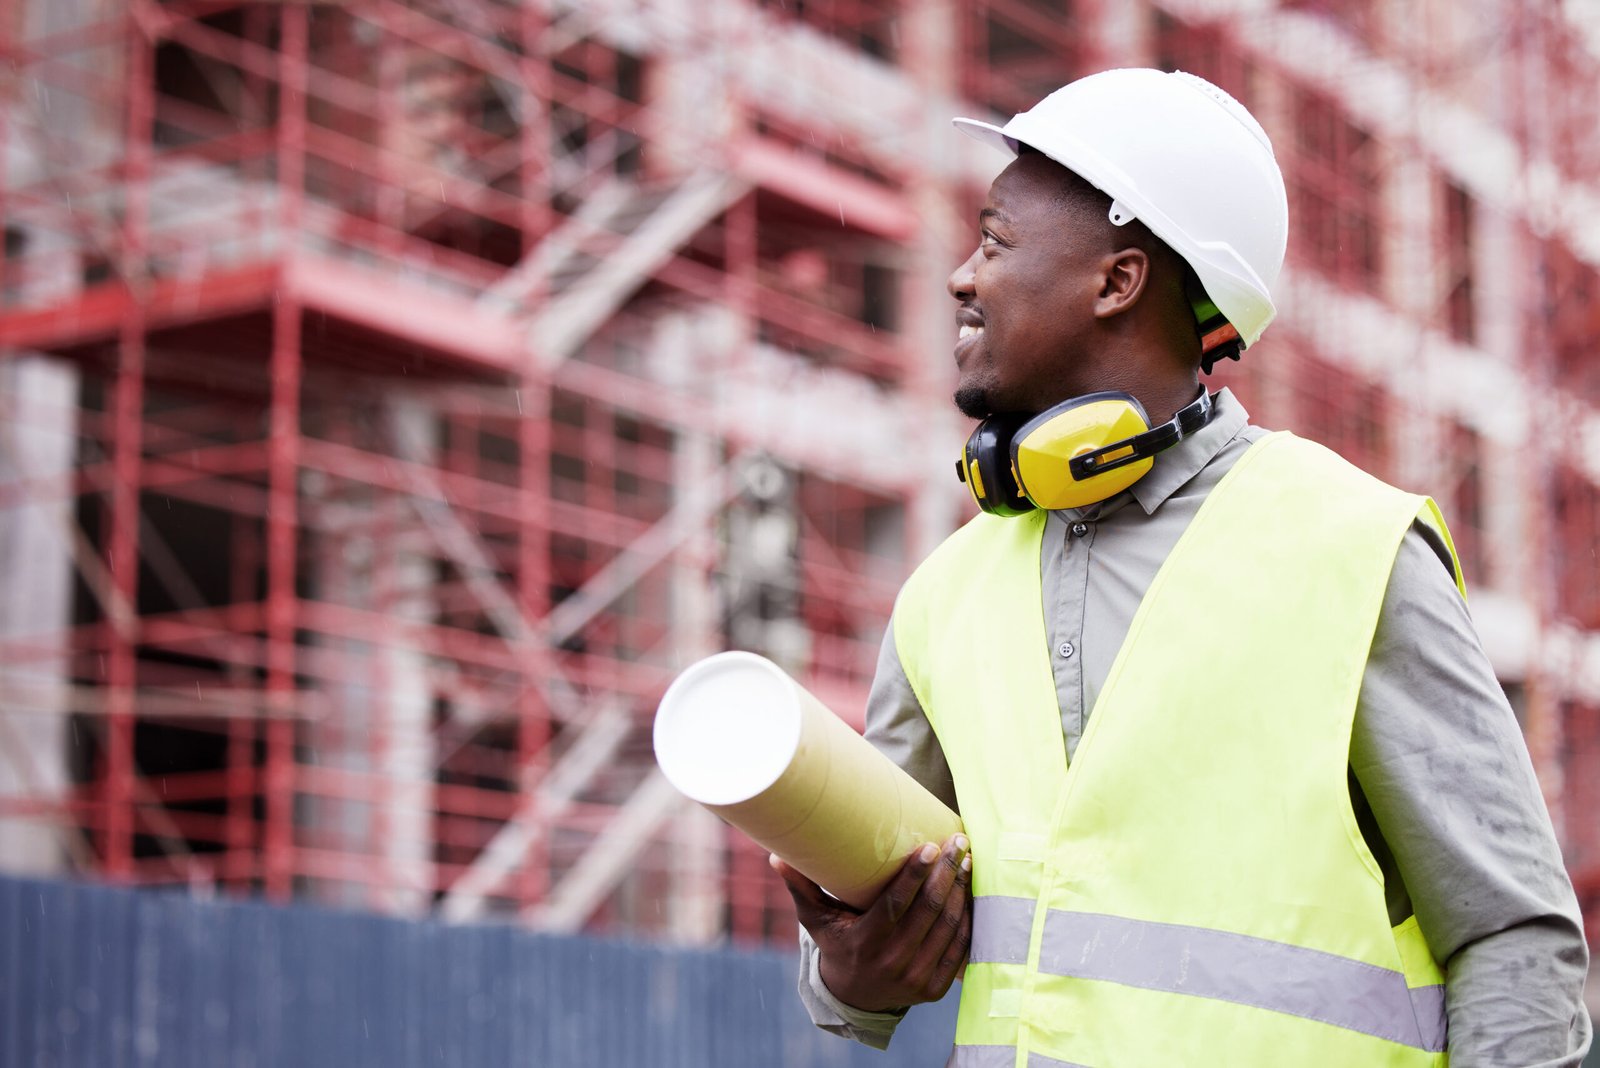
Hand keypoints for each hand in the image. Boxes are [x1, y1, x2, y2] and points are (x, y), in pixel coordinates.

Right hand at [771, 833, 971, 1012]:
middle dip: (947, 872)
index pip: (896, 905)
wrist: (855, 998)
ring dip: (961, 891)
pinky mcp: (935, 988)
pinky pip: (959, 949)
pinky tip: (969, 892)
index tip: (931, 846)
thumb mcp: (816, 920)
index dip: (915, 876)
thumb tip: (775, 855)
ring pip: (948, 927)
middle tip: (958, 842)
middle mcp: (893, 962)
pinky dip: (967, 919)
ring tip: (966, 860)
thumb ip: (800, 887)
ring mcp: (917, 978)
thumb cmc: (836, 945)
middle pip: (929, 911)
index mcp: (866, 943)